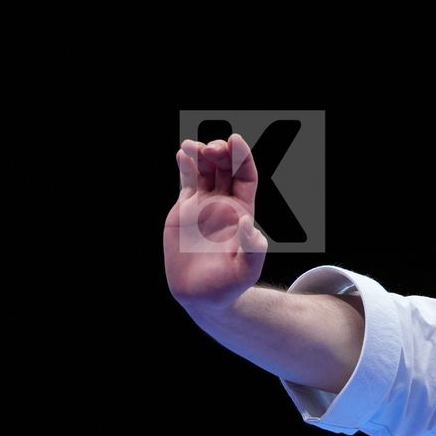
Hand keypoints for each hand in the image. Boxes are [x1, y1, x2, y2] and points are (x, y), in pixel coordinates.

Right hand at [164, 133, 269, 309]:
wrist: (201, 295)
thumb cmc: (228, 285)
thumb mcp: (246, 270)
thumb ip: (252, 249)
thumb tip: (247, 223)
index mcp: (242, 213)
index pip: (246, 178)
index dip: (243, 158)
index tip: (236, 141)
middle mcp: (224, 205)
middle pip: (225, 169)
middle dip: (221, 154)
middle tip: (213, 148)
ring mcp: (203, 205)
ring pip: (205, 171)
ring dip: (201, 155)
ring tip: (194, 146)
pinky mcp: (184, 209)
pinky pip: (186, 181)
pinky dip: (185, 166)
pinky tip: (183, 154)